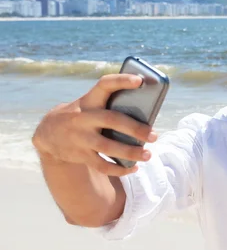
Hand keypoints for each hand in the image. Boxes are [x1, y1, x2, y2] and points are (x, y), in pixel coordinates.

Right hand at [32, 74, 156, 176]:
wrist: (49, 131)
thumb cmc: (85, 114)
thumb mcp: (92, 104)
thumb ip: (113, 105)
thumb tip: (148, 112)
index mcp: (90, 100)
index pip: (105, 84)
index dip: (122, 81)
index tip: (140, 80)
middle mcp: (83, 117)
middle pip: (112, 120)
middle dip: (135, 128)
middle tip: (154, 135)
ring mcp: (80, 137)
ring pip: (107, 147)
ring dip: (130, 153)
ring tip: (148, 155)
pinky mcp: (80, 154)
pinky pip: (102, 165)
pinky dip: (119, 169)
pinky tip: (134, 167)